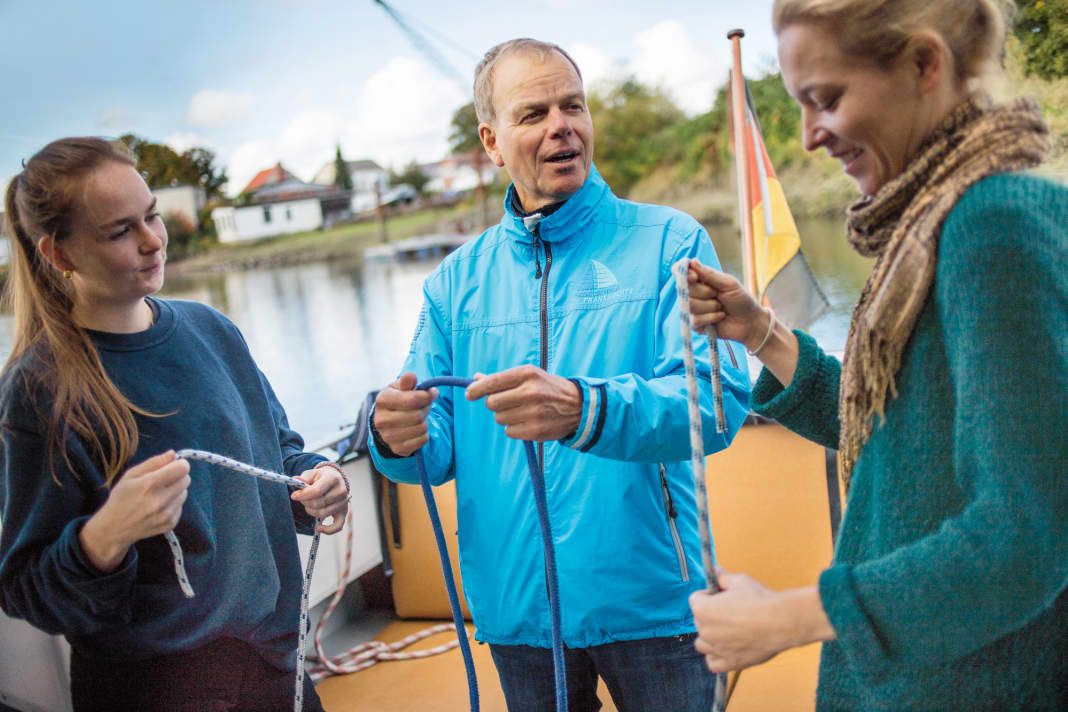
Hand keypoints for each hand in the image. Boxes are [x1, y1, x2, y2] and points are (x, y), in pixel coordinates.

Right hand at [80, 450, 190, 571]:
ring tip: (158, 495)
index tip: (172, 466)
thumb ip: (154, 462)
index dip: (179, 464)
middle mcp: (160, 500)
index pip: (182, 468)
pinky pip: (181, 507)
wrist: (114, 528)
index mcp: (149, 484)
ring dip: (175, 491)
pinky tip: (158, 507)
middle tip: (162, 481)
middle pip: (186, 480)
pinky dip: (173, 504)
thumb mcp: (130, 475)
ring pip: (185, 493)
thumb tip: (174, 454)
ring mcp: (166, 514)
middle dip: (177, 477)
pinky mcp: (170, 524)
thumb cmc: (121, 498)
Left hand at [291, 463, 348, 533]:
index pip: (316, 491)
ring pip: (322, 514)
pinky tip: (318, 527)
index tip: (293, 496)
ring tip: (309, 505)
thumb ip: (304, 478)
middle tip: (302, 499)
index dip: (303, 495)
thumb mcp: (311, 474)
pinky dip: (328, 530)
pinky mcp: (344, 513)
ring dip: (311, 511)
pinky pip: (337, 526)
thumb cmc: (320, 477)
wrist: (334, 480)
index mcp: (333, 478)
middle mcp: (341, 491)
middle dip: (305, 502)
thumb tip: (295, 480)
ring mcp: (344, 503)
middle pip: (318, 503)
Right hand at [373, 372, 437, 456]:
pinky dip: (424, 433)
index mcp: (382, 400)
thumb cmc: (397, 400)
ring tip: (420, 416)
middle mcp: (381, 420)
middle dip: (426, 408)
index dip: (427, 395)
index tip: (433, 392)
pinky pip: (422, 440)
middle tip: (425, 405)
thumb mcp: (400, 388)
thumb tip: (410, 376)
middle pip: (417, 415)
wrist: (387, 422)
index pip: (412, 400)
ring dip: (426, 421)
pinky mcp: (398, 448)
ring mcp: (388, 436)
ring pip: (421, 428)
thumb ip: (407, 382)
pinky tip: (417, 428)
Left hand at [464, 365, 581, 440]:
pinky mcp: (535, 430)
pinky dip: (514, 428)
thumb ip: (502, 379)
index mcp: (527, 373)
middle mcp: (530, 392)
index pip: (492, 382)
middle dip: (495, 404)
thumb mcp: (529, 376)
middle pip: (492, 403)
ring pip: (499, 418)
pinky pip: (509, 431)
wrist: (579, 407)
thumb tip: (476, 379)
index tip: (469, 394)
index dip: (476, 389)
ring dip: (505, 416)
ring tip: (522, 411)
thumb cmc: (548, 388)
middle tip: (507, 402)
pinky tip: (528, 421)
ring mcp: (533, 412)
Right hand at [688, 260, 799, 384]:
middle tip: (718, 295)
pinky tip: (720, 317)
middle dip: (705, 292)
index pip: (681, 272)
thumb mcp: (728, 284)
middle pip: (685, 289)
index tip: (695, 277)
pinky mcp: (695, 324)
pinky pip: (695, 319)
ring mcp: (692, 309)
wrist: (750, 322)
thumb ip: (709, 274)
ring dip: (710, 306)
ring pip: (690, 305)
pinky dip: (711, 317)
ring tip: (721, 307)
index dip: (683, 273)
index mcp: (700, 280)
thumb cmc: (741, 299)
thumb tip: (692, 261)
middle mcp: (693, 293)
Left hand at [690, 567, 833, 671]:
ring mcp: (716, 649)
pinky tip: (727, 648)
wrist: (782, 622)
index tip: (722, 595)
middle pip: (699, 621)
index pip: (695, 599)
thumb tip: (715, 570)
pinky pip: (712, 663)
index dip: (708, 595)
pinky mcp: (729, 663)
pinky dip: (717, 657)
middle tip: (731, 611)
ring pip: (702, 643)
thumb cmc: (760, 600)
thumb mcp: (739, 581)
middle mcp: (705, 630)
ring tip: (728, 630)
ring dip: (711, 637)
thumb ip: (722, 577)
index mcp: (702, 609)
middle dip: (710, 615)